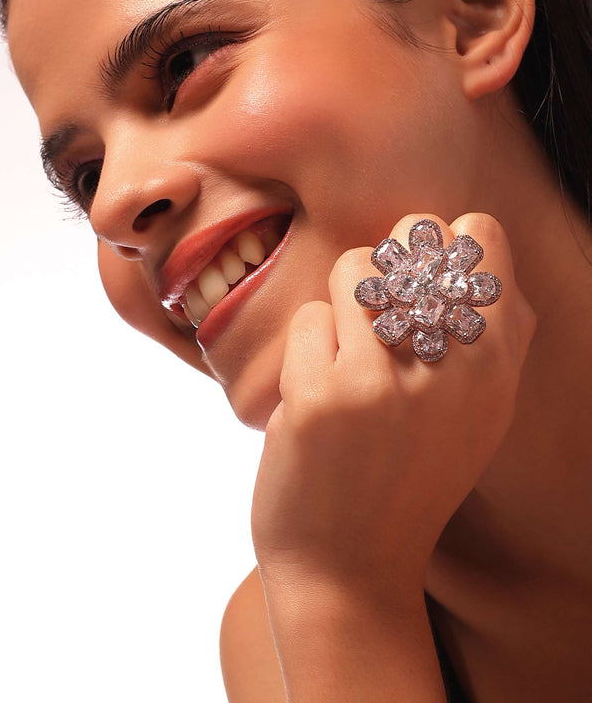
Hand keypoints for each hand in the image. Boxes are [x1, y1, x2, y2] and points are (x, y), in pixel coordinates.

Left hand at [251, 212, 535, 598]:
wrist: (349, 570)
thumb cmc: (408, 481)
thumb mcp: (478, 418)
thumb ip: (491, 338)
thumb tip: (478, 245)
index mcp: (498, 368)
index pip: (483, 238)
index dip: (441, 247)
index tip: (418, 285)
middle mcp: (456, 368)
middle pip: (416, 235)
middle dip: (386, 264)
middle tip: (373, 317)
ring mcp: (388, 381)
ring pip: (354, 267)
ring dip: (340, 308)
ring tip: (345, 363)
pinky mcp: (325, 394)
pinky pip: (311, 316)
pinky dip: (306, 350)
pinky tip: (317, 399)